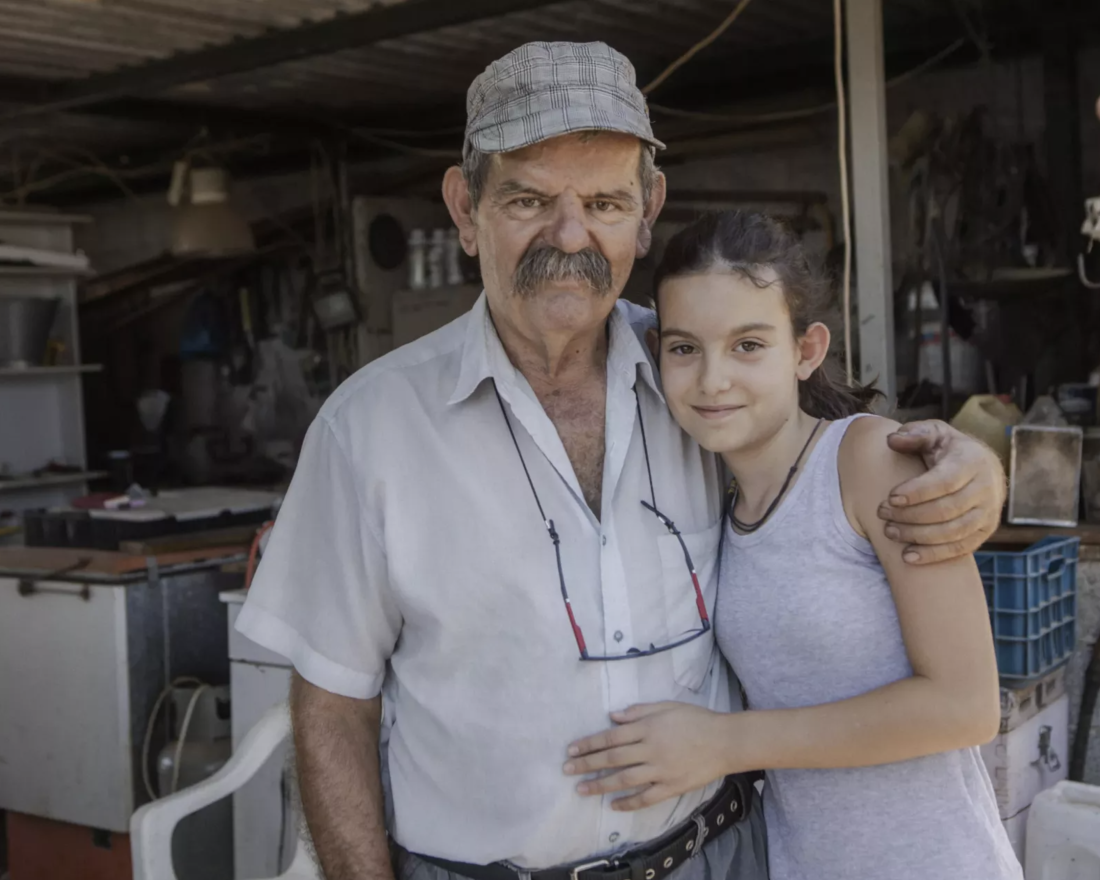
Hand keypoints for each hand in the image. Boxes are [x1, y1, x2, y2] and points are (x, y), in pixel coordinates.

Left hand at [563, 702, 732, 810]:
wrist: (725, 741)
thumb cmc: (696, 719)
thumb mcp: (667, 706)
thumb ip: (640, 711)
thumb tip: (613, 716)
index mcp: (648, 728)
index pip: (611, 736)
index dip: (589, 743)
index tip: (572, 749)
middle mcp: (650, 749)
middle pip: (613, 758)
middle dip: (587, 764)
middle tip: (567, 769)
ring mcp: (661, 770)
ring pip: (624, 779)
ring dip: (601, 785)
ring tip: (582, 789)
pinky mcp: (672, 787)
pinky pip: (646, 798)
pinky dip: (629, 802)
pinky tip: (614, 805)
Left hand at [878, 420, 1004, 564]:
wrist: (981, 467)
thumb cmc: (948, 449)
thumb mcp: (933, 434)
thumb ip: (913, 434)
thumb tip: (891, 440)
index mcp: (972, 460)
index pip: (946, 481)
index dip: (917, 492)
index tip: (890, 498)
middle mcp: (986, 487)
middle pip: (948, 510)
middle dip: (911, 516)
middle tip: (882, 515)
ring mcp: (989, 512)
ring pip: (954, 532)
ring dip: (918, 536)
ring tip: (890, 532)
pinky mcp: (986, 531)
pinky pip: (961, 549)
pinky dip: (934, 555)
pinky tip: (908, 556)